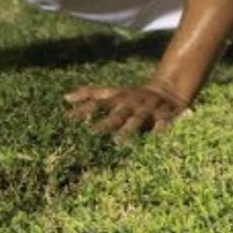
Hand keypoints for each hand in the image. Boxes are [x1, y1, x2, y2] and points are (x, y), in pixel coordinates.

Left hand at [64, 83, 188, 141]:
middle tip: (92, 134)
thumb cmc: (131, 96)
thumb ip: (91, 95)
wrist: (167, 90)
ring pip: (137, 119)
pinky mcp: (164, 113)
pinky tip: (158, 134)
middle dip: (106, 123)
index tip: (68, 119)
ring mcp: (147, 108)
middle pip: (117, 113)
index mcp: (118, 98)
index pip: (97, 102)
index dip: (84, 109)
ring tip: (119, 142)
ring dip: (128, 129)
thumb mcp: (113, 93)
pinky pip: (163, 121)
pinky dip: (160, 127)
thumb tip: (65, 98)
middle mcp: (131, 102)